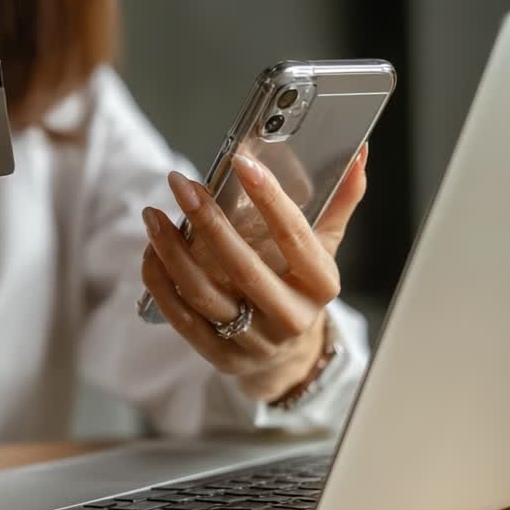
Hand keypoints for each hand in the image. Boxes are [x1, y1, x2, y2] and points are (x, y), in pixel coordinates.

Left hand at [140, 145, 367, 401]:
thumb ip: (338, 202)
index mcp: (321, 285)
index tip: (242, 163)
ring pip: (205, 294)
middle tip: (181, 184)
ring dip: (172, 251)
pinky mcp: (220, 356)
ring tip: (154, 214)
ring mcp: (254, 341)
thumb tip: (358, 153)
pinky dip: (160, 282)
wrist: (288, 355)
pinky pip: (181, 318)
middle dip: (208, 221)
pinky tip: (151, 250)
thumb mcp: (324, 249)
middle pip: (243, 267)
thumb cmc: (299, 287)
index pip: (296, 237)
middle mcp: (291, 317)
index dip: (270, 199)